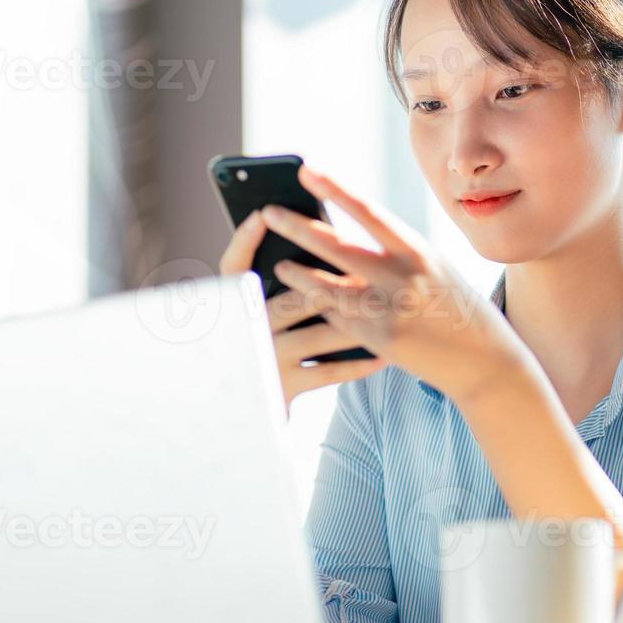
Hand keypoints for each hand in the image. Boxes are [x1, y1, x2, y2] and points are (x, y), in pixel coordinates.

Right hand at [218, 209, 387, 417]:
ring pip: (317, 335)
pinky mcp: (283, 387)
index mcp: (234, 304)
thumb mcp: (256, 312)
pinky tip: (383, 355)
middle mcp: (246, 330)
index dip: (245, 240)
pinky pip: (328, 372)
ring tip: (388, 311)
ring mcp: (265, 359)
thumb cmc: (262, 343)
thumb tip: (316, 239)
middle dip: (330, 284)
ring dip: (357, 323)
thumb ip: (276, 285)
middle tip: (365, 273)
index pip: (233, 265)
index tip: (263, 215)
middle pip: (291, 300)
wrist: (235, 407)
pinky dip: (359, 363)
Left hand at [260, 164, 526, 403]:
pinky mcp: (380, 340)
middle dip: (297, 227)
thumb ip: (396, 254)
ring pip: (327, 287)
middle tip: (268, 212)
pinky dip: (321, 308)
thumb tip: (346, 240)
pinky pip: (338, 319)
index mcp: (418, 250)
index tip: (307, 170)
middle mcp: (403, 276)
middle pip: (336, 246)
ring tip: (280, 265)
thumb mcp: (435, 268)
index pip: (368, 211)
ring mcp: (390, 310)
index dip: (334, 188)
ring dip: (298, 274)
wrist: (485, 360)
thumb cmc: (457, 307)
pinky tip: (308, 302)